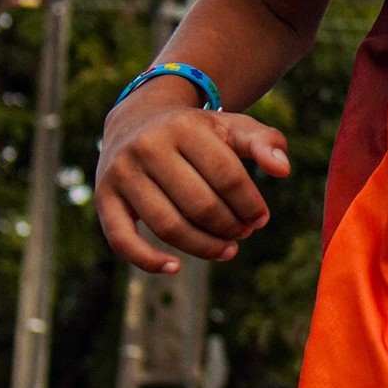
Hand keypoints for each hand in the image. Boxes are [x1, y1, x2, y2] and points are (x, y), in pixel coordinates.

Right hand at [94, 76, 291, 275]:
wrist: (136, 119)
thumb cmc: (195, 131)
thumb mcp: (230, 126)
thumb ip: (264, 142)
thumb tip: (283, 170)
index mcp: (183, 127)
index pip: (226, 175)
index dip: (250, 204)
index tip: (261, 219)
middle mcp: (147, 147)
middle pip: (199, 204)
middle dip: (230, 226)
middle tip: (243, 234)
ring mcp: (121, 174)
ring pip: (168, 226)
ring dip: (203, 246)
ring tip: (226, 250)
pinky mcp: (104, 199)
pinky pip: (122, 240)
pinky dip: (148, 261)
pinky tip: (175, 268)